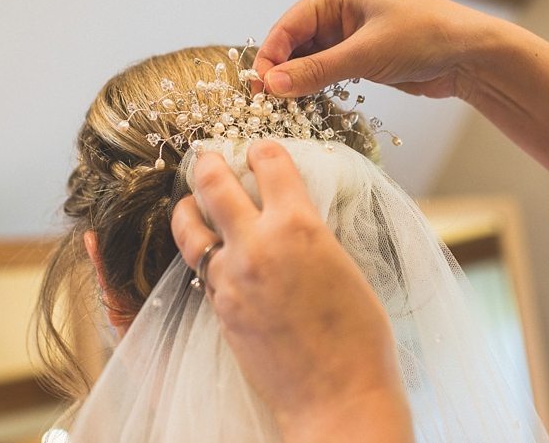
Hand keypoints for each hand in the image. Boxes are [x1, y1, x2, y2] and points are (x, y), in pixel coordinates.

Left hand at [171, 140, 411, 441]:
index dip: (264, 150)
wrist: (337, 397)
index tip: (261, 149)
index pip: (270, 164)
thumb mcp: (345, 267)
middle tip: (207, 156)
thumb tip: (295, 216)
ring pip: (189, 225)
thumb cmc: (359, 337)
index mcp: (300, 226)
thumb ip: (312, 235)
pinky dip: (201, 251)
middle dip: (208, 162)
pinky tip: (209, 250)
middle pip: (213, 183)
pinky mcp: (218, 307)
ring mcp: (231, 277)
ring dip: (189, 206)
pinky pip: (199, 267)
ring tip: (192, 201)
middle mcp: (258, 244)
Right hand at [253, 0, 504, 99]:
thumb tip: (272, 85)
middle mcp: (333, 13)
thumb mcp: (366, 54)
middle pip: (290, 45)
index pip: (286, 28)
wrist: (469, 55)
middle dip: (279, 73)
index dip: (269, 59)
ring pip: (305, 62)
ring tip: (284, 110)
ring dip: (296, 84)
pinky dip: (313, 89)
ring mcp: (344, 37)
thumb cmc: (424, 37)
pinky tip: (306, 106)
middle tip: (268, 105)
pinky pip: (322, 74)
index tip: (259, 91)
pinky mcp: (355, 59)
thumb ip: (317, 71)